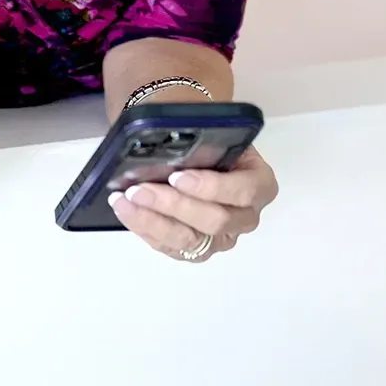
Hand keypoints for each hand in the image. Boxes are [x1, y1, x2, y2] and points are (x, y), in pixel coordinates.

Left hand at [107, 146, 276, 261]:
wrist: (205, 154)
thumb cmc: (212, 143)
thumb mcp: (217, 134)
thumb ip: (204, 141)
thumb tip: (168, 141)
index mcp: (260, 184)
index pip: (243, 191)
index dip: (211, 187)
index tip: (177, 176)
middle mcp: (245, 217)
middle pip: (214, 221)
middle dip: (173, 205)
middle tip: (139, 189)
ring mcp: (222, 239)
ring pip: (191, 241)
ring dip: (154, 221)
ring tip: (125, 202)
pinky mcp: (198, 251)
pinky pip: (172, 248)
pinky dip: (147, 230)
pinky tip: (128, 214)